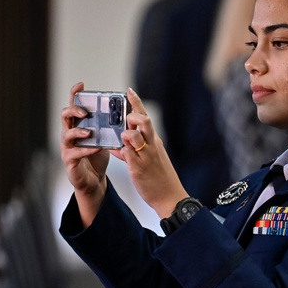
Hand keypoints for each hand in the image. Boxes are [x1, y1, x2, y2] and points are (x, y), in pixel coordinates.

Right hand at [60, 82, 110, 225]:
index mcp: (79, 125)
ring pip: (66, 134)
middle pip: (65, 116)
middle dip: (74, 111)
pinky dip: (85, 150)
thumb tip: (126, 113)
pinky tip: (95, 148)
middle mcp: (70, 134)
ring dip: (78, 131)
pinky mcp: (70, 161)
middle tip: (85, 111)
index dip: (75, 95)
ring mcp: (67, 147)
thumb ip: (109, 126)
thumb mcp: (105, 138)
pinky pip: (75, 153)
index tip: (81, 85)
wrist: (93, 181)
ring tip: (89, 132)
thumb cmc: (97, 157)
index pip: (75, 106)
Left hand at [111, 88, 188, 218]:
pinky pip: (125, 153)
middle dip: (131, 117)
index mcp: (155, 141)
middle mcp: (152, 145)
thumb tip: (120, 144)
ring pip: (132, 135)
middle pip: (143, 121)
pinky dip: (118, 151)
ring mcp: (146, 156)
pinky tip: (116, 153)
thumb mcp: (152, 159)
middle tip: (125, 121)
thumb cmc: (160, 178)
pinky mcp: (138, 167)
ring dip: (123, 135)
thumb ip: (136, 149)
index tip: (128, 91)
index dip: (137, 103)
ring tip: (122, 142)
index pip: (146, 117)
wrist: (170, 197)